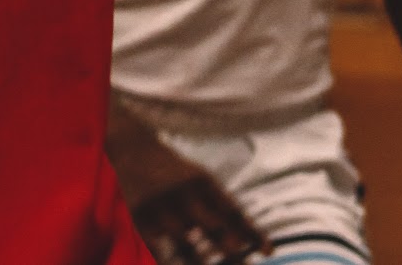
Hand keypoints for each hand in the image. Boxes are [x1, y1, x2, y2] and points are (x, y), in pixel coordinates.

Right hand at [134, 176, 270, 263]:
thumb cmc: (176, 174)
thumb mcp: (201, 182)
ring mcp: (161, 205)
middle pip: (212, 225)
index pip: (232, 209)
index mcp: (202, 181)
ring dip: (201, 264)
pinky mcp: (138, 218)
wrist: (131, 149)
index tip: (270, 252)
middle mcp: (184, 192)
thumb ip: (225, 210)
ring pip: (185, 243)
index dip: (252, 231)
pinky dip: (167, 262)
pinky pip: (156, 248)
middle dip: (230, 248)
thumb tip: (257, 245)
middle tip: (246, 264)